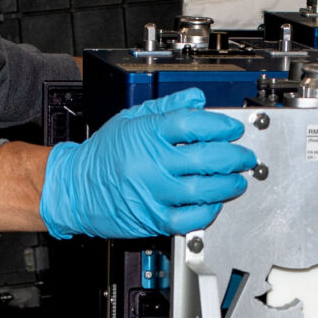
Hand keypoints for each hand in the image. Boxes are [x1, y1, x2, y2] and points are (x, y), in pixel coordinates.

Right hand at [38, 90, 255, 239]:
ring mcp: (153, 192)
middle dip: (234, 156)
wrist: (74, 188)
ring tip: (236, 180)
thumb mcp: (131, 119)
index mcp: (146, 133)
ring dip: (227, 184)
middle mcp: (151, 162)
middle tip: (243, 157)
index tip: (231, 129)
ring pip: (202, 189)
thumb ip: (167, 108)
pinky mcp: (152, 218)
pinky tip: (213, 202)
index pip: (192, 123)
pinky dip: (207, 211)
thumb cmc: (101, 155)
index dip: (219, 125)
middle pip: (205, 157)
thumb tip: (196, 98)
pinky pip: (189, 218)